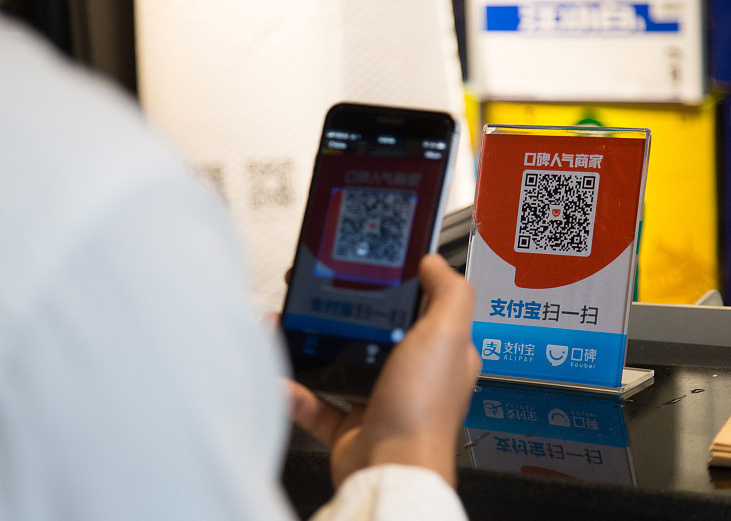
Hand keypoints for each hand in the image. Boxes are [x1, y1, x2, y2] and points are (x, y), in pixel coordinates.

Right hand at [287, 253, 479, 486]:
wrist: (391, 469)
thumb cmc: (423, 410)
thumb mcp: (446, 335)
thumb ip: (448, 292)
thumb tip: (435, 262)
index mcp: (439, 352)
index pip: (419, 307)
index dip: (394, 285)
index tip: (365, 268)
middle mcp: (410, 375)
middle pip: (372, 330)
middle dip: (340, 311)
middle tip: (314, 292)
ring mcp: (378, 398)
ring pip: (339, 361)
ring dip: (310, 343)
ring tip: (286, 322)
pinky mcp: (349, 424)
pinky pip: (315, 401)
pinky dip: (295, 388)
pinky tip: (281, 371)